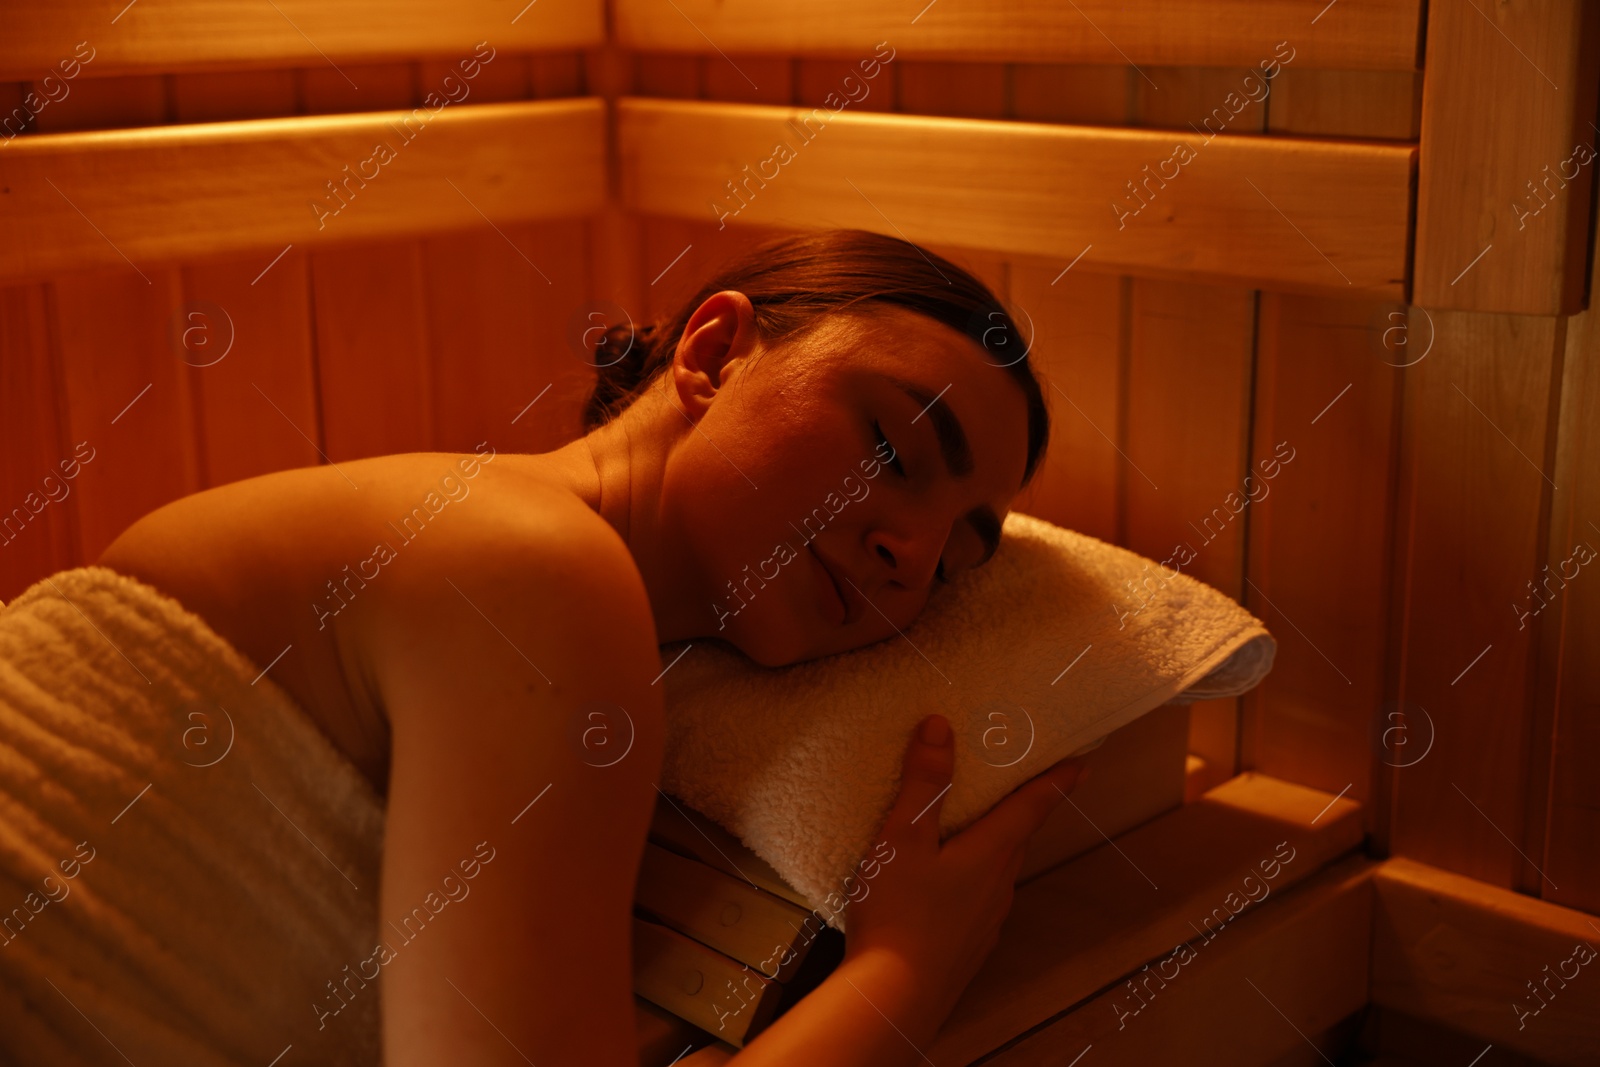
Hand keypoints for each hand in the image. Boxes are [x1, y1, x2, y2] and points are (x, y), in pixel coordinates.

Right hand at [840, 713, 1086, 1028]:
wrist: (893, 999)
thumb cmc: (897, 914)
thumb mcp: (903, 837)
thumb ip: (924, 783)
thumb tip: (940, 727)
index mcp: (989, 852)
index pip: (1033, 805)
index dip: (1057, 780)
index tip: (1083, 763)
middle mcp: (999, 885)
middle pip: (1017, 836)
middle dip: (1021, 810)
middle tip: (1019, 785)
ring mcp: (987, 919)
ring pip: (998, 871)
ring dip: (992, 847)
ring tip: (970, 832)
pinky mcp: (969, 945)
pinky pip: (978, 901)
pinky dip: (970, 883)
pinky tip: (942, 888)